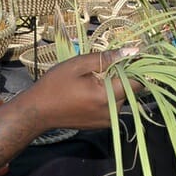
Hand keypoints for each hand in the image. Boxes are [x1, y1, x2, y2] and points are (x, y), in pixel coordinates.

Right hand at [19, 47, 140, 130]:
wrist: (38, 111)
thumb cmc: (55, 85)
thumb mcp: (78, 65)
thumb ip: (106, 58)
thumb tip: (132, 51)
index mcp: (106, 96)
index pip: (136, 83)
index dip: (134, 69)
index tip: (123, 60)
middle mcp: (111, 112)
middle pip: (130, 90)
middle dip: (120, 77)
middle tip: (99, 70)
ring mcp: (107, 120)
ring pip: (122, 98)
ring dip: (114, 87)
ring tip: (92, 82)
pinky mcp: (103, 124)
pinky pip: (114, 106)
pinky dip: (107, 97)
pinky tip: (90, 93)